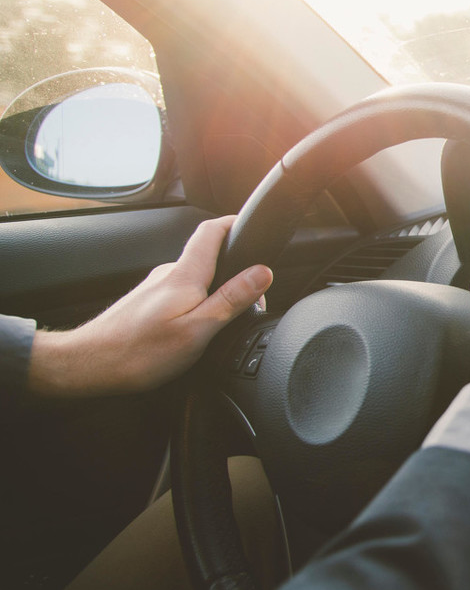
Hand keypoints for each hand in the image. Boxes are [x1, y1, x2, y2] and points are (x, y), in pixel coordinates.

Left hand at [28, 216, 272, 397]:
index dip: (235, 223)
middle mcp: (167, 275)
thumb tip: (262, 272)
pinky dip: (195, 306)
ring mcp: (154, 288)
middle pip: (207, 258)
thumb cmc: (139, 353)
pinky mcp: (146, 304)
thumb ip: (230, 299)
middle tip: (250, 302)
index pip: (211, 231)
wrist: (88, 366)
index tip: (253, 228)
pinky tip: (193, 332)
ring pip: (194, 280)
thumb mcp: (196, 330)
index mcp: (184, 276)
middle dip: (233, 272)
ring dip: (213, 294)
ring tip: (221, 324)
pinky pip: (180, 295)